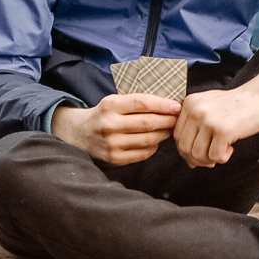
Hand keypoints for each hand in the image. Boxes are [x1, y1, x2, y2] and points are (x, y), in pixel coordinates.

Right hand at [51, 94, 180, 164]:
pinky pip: (143, 153)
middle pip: (147, 123)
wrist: (81, 133)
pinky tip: (156, 140)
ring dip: (163, 134)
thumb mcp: (115, 101)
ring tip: (169, 128)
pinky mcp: (115, 158)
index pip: (141, 103)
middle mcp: (109, 124)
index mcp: (110, 105)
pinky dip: (154, 146)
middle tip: (177, 118)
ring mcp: (111, 143)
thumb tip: (168, 104)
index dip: (162, 104)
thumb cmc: (105, 114)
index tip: (177, 106)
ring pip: (148, 139)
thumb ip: (137, 101)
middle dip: (167, 120)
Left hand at [173, 68, 258, 168]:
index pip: (177, 135)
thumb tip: (189, 159)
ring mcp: (209, 119)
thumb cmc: (238, 105)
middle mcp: (196, 110)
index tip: (200, 154)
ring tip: (223, 151)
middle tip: (212, 158)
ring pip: (197, 154)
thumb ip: (195, 128)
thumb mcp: (210, 108)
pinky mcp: (223, 130)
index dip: (187, 150)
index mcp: (190, 103)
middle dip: (197, 159)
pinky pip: (215, 156)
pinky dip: (223, 157)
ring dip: (210, 160)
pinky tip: (231, 147)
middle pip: (184, 147)